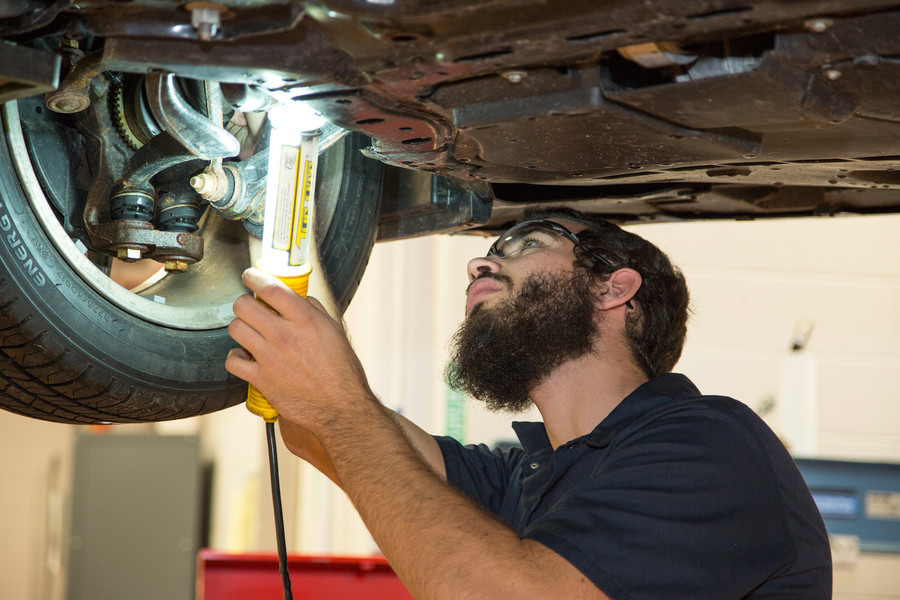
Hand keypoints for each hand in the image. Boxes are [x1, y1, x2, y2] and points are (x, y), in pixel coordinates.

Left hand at [226, 268, 372, 431]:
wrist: (341, 407)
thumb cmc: (343, 372)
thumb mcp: (335, 333)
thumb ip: (315, 312)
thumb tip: (302, 301)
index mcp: (305, 320)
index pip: (270, 288)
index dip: (254, 277)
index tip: (250, 276)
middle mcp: (285, 334)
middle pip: (244, 305)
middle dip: (244, 303)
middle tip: (249, 308)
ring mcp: (270, 357)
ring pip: (235, 328)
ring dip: (240, 327)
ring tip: (249, 332)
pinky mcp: (261, 378)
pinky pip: (233, 360)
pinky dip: (236, 357)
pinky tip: (246, 357)